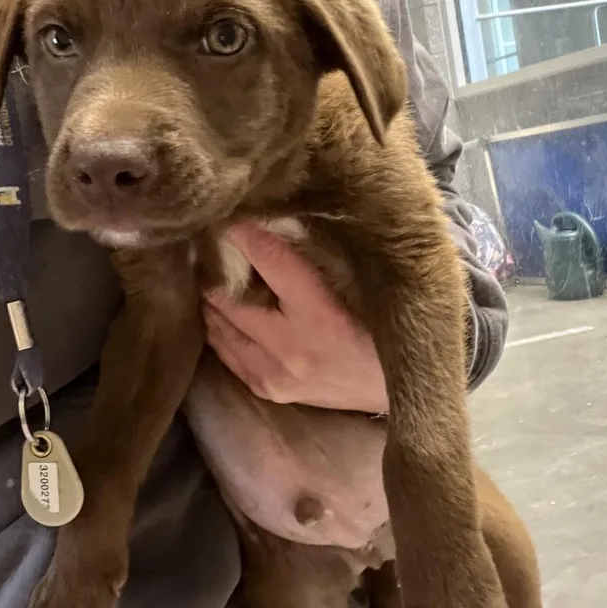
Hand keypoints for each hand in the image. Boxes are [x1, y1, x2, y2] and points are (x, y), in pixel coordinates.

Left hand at [203, 223, 387, 412]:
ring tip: (208, 274)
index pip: (272, 263)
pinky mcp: (267, 389)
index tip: (230, 217)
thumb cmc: (383, 332)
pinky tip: (218, 310)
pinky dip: (218, 327)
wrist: (398, 390)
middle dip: (215, 270)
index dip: (245, 235)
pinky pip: (225, 353)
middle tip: (207, 246)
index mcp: (320, 316)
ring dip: (211, 300)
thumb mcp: (361, 290)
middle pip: (230, 299)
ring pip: (218, 328)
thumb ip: (318, 263)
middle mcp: (289, 348)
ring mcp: (273, 374)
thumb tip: (276, 228)